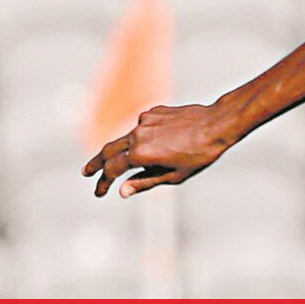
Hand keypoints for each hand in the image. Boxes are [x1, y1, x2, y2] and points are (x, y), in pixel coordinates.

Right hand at [82, 103, 236, 197]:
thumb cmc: (199, 155)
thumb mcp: (173, 176)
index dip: (103, 183)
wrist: (218, 124)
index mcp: (141, 154)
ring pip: (125, 138)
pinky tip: (158, 143)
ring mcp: (145, 121)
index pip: (112, 170)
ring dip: (121, 150)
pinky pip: (142, 127)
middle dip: (96, 163)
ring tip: (123, 160)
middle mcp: (138, 135)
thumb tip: (121, 191)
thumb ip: (145, 182)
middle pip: (108, 150)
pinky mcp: (154, 111)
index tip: (100, 192)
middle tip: (86, 173)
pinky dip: (142, 137)